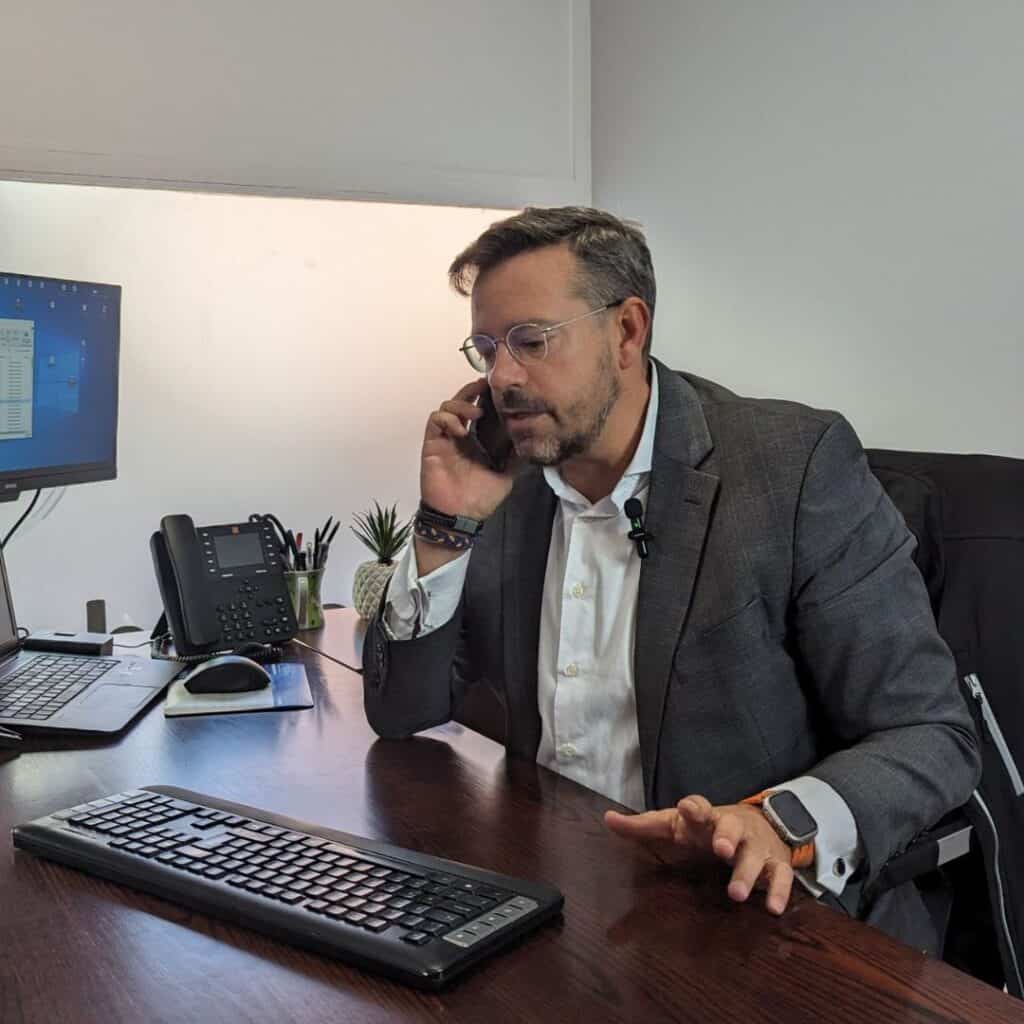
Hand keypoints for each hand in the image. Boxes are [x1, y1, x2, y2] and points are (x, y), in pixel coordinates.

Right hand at [420, 379, 516, 521]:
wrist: (460, 515)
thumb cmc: (480, 498)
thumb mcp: (507, 474)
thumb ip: (517, 457)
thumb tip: (534, 443)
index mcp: (478, 440)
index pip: (481, 410)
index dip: (488, 398)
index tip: (501, 390)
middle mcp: (461, 436)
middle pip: (463, 401)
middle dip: (473, 390)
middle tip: (486, 385)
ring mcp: (446, 438)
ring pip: (447, 406)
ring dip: (461, 404)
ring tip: (476, 413)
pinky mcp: (433, 444)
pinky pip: (435, 421)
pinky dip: (448, 419)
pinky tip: (460, 430)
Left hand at [604, 794, 795, 914]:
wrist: (760, 824)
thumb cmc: (707, 828)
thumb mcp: (676, 824)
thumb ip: (644, 825)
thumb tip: (607, 818)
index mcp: (705, 817)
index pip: (699, 807)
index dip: (693, 807)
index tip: (686, 807)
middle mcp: (733, 828)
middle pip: (732, 827)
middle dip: (727, 837)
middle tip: (722, 850)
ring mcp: (756, 845)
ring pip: (755, 856)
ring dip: (747, 874)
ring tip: (736, 894)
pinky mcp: (775, 863)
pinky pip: (781, 877)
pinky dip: (780, 892)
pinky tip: (774, 909)